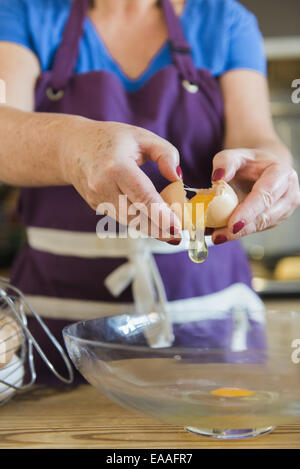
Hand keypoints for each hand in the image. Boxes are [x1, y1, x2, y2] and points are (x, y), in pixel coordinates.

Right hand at [60, 119, 181, 240]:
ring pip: (129, 222)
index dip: (161, 215)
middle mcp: (103, 186)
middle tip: (179, 236)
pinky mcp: (96, 206)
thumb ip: (166, 154)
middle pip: (136, 216)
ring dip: (151, 228)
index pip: (142, 197)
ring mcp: (96, 199)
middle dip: (159, 229)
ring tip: (170, 230)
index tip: (177, 228)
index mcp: (116, 166)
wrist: (72, 146)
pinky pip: (122, 218)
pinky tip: (153, 221)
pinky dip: (139, 221)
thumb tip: (178, 178)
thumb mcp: (142, 137)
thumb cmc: (111, 139)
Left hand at [210, 149, 299, 243]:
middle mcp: (288, 193)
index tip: (232, 224)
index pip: (266, 195)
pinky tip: (222, 233)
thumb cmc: (250, 163)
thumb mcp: (235, 155)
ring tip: (217, 235)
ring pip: (261, 226)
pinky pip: (257, 229)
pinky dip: (239, 232)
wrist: (262, 168)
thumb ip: (225, 162)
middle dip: (242, 228)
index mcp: (281, 173)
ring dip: (238, 233)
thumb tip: (217, 178)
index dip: (249, 211)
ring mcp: (285, 209)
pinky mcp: (276, 220)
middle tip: (219, 236)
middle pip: (266, 216)